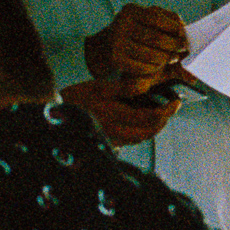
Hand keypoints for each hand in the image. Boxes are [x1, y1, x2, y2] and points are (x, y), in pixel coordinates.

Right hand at [60, 77, 179, 146]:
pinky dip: (141, 132)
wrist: (53, 115)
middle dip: (163, 121)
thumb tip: (146, 86)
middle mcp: (115, 132)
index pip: (151, 117)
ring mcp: (111, 140)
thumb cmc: (75, 97)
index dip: (168, 110)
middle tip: (170, 108)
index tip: (176, 102)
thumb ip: (124, 87)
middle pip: (150, 131)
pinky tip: (142, 122)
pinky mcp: (107, 143)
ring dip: (154, 127)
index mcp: (115, 115)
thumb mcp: (99, 86)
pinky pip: (131, 141)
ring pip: (141, 138)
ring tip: (159, 114)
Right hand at [92, 6, 191, 95]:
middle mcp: (122, 23)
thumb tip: (186, 26)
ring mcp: (117, 41)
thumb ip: (167, 25)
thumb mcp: (145, 25)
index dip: (175, 28)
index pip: (158, 17)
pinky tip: (157, 66)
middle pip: (157, 38)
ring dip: (166, 59)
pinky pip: (143, 67)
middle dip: (174, 46)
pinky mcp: (116, 58)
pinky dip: (154, 68)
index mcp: (131, 10)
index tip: (185, 36)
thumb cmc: (133, 35)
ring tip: (172, 58)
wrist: (101, 49)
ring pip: (151, 54)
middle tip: (181, 50)